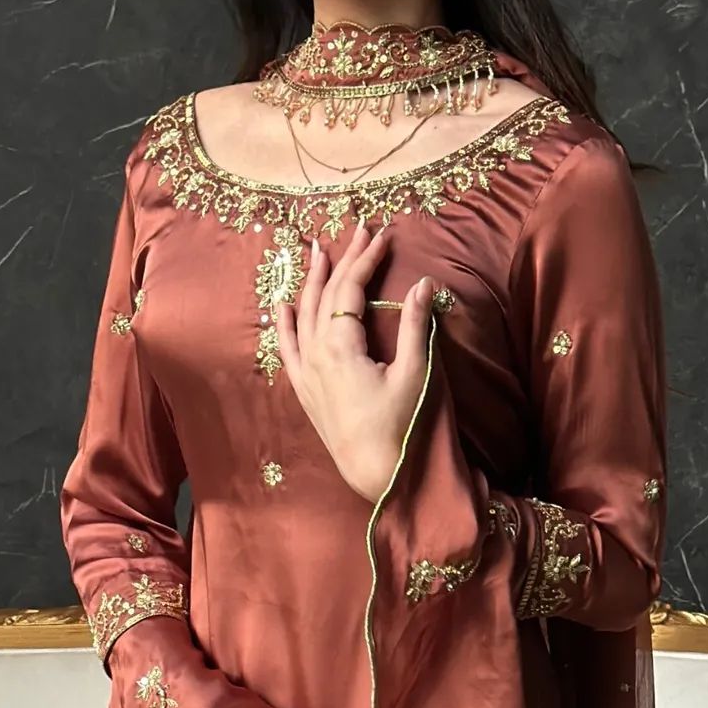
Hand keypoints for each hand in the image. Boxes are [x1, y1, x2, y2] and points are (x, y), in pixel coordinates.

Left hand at [276, 220, 435, 503]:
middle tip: (358, 232)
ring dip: (312, 282)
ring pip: (303, 315)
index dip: (366, 259)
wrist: (376, 475)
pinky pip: (288, 349)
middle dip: (343, 260)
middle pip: (326, 296)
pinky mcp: (305, 391)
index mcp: (340, 348)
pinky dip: (285, 323)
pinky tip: (283, 305)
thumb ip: (416, 327)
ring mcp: (306, 373)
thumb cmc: (401, 428)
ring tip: (318, 252)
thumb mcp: (415, 375)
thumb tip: (424, 284)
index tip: (381, 235)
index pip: (350, 289)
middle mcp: (316, 356)